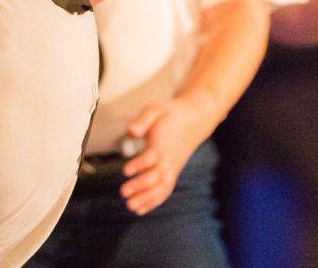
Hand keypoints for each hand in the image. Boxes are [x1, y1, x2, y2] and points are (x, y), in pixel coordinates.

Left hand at [120, 93, 216, 214]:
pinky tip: (139, 209)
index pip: (152, 157)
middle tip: (123, 192)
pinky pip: (165, 190)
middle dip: (140, 186)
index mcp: (163, 143)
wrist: (194, 119)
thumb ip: (143, 119)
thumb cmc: (169, 113)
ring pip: (162, 188)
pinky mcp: (172, 173)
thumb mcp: (155, 108)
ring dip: (146, 199)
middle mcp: (169, 159)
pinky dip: (154, 202)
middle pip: (157, 176)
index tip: (125, 170)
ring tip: (130, 206)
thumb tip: (132, 131)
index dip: (139, 165)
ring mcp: (172, 168)